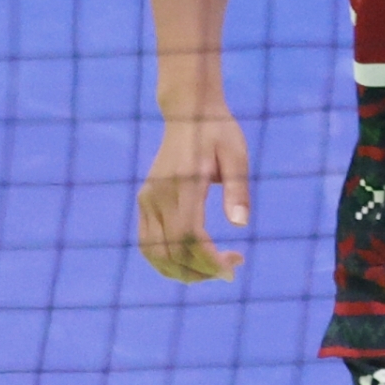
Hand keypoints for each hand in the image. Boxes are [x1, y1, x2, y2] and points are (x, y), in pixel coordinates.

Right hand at [138, 113, 249, 282]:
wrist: (188, 112)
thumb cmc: (218, 132)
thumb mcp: (237, 154)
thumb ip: (238, 189)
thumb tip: (241, 226)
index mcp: (183, 183)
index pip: (189, 235)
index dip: (209, 260)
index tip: (234, 266)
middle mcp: (159, 194)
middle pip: (172, 250)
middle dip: (201, 271)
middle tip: (230, 268)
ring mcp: (147, 199)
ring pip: (155, 253)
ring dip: (182, 272)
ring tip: (211, 270)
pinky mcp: (144, 201)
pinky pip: (147, 244)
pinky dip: (166, 261)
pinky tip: (191, 262)